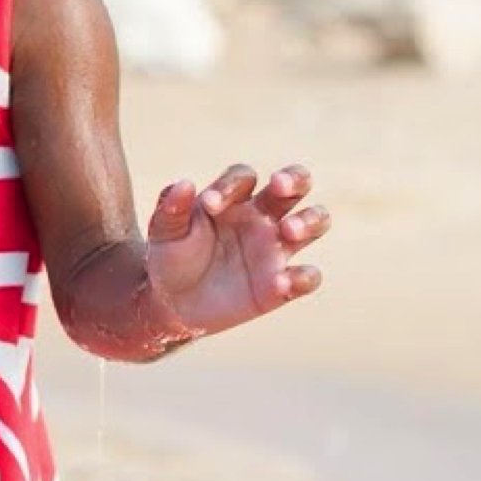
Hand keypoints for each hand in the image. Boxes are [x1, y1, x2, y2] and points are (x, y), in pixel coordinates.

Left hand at [143, 162, 328, 344]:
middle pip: (296, 184)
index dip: (231, 185)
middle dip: (295, 179)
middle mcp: (262, 217)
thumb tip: (185, 183)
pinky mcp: (282, 284)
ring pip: (316, 221)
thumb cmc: (171, 257)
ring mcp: (276, 249)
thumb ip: (171, 208)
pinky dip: (302, 277)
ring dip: (310, 220)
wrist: (172, 303)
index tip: (209, 205)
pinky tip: (280, 283)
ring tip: (288, 230)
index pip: (244, 177)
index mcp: (233, 198)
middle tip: (279, 186)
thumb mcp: (164, 233)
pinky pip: (308, 276)